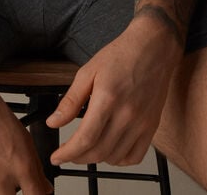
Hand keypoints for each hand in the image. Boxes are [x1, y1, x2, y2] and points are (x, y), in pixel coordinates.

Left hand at [47, 17, 181, 166]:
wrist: (153, 48)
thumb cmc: (120, 55)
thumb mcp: (88, 72)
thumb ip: (70, 100)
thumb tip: (53, 122)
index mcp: (108, 99)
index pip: (85, 139)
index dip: (67, 153)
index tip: (56, 157)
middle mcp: (127, 115)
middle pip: (98, 152)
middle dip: (77, 158)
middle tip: (67, 153)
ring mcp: (142, 123)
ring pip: (115, 157)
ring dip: (96, 159)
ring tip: (85, 150)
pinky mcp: (151, 126)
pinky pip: (135, 156)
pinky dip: (119, 159)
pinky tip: (109, 150)